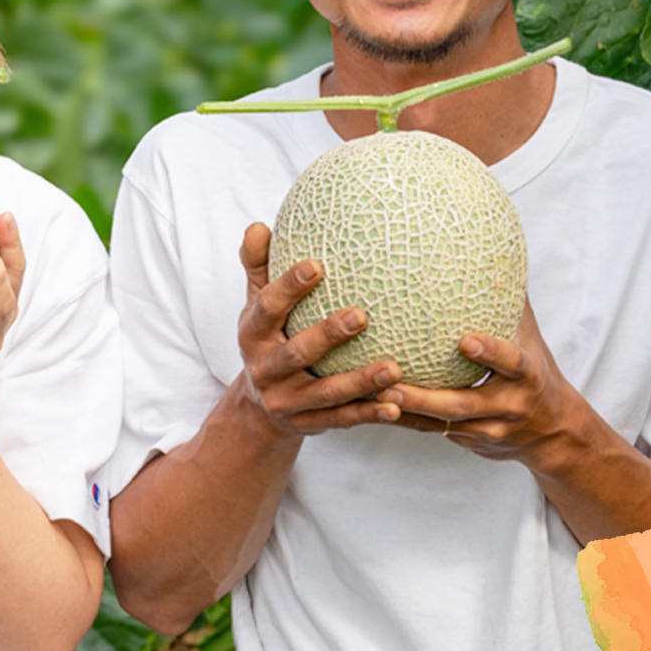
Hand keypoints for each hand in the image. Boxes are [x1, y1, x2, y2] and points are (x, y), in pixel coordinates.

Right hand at [234, 222, 401, 437]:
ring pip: (326, 392)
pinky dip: (368, 414)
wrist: (258, 409)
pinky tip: (396, 406)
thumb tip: (257, 226)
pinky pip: (342, 419)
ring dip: (360, 381)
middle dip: (327, 335)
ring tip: (394, 368)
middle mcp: (266, 369)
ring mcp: (287, 401)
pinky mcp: (308, 424)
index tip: (315, 265)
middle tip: (361, 315)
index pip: (268, 308)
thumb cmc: (269, 339)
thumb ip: (258, 268)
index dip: (288, 288)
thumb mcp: (257, 306)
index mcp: (254, 333)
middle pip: (297, 352)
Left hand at [375, 303, 565, 466]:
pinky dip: (408, 421)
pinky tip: (377, 408)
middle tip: (392, 381)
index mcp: (526, 375)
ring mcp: (490, 429)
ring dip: (411, 411)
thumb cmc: (535, 371)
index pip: (511, 362)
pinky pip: (436, 432)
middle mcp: (509, 405)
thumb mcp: (530, 338)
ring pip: (445, 423)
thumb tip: (493, 254)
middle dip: (428, 397)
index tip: (465, 340)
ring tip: (377, 395)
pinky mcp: (472, 442)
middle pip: (465, 403)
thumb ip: (511, 303)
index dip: (491, 352)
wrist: (553, 431)